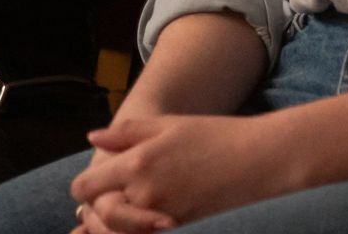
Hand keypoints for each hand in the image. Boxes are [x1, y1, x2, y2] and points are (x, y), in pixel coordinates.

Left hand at [70, 115, 295, 227]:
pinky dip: (143, 232)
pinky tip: (152, 224)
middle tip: (111, 205)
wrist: (262, 160)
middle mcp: (145, 192)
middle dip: (98, 212)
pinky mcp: (180, 232)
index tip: (97, 186)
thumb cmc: (218, 137)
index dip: (87, 188)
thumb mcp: (171, 124)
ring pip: (120, 232)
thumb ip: (128, 132)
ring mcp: (161, 218)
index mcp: (138, 161)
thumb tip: (94, 137)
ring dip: (120, 226)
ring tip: (134, 215)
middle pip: (98, 215)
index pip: (85, 186)